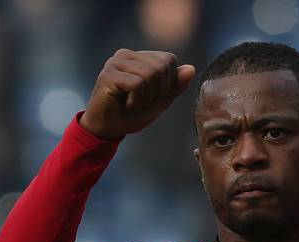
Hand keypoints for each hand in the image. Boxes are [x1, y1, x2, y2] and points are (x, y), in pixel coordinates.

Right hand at [80, 49, 194, 139]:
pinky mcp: (108, 74)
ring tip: (133, 103)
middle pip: (162, 66)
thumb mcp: (159, 101)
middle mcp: (126, 55)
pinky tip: (126, 104)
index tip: (152, 97)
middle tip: (141, 102)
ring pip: (151, 74)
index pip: (169, 60)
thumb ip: (175, 86)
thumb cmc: (131, 114)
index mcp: (139, 57)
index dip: (168, 84)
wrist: (106, 129)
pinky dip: (137, 100)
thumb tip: (191, 68)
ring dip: (147, 97)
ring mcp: (115, 62)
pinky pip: (137, 84)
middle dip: (158, 91)